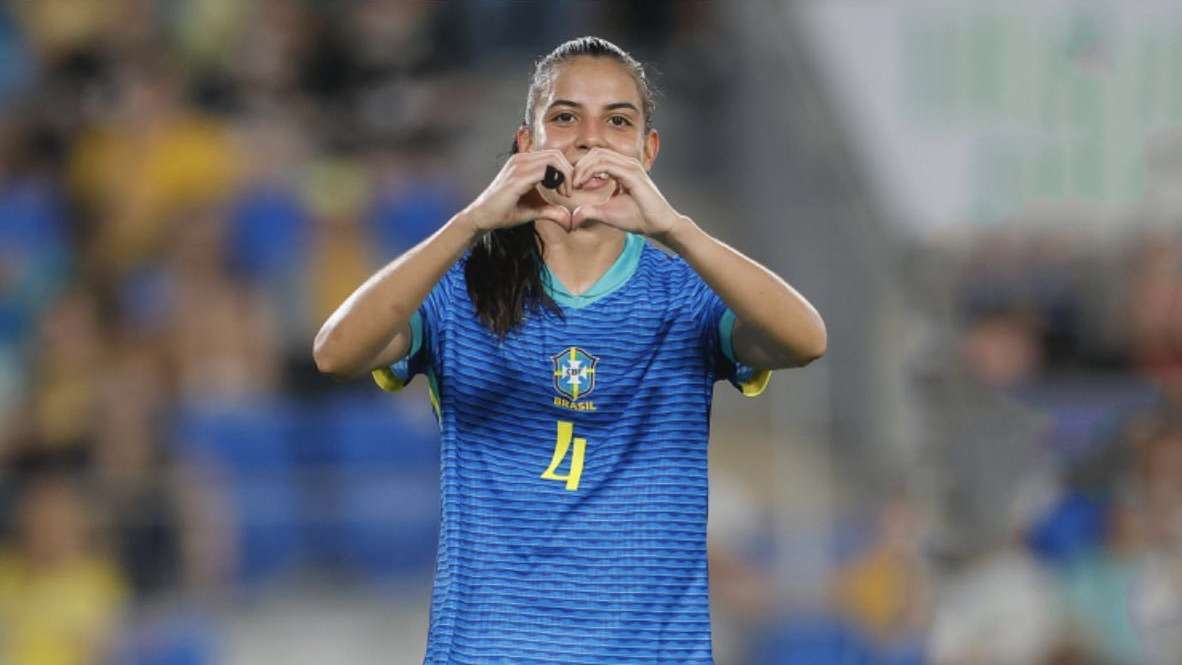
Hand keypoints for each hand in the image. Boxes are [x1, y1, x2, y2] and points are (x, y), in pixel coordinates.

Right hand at [460, 149, 575, 233]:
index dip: (566, 171)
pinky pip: (546, 170)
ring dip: (566, 176)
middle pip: (556, 154)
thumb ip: (550, 209)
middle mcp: (520, 159)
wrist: (482, 217)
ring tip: (565, 194)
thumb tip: (567, 216)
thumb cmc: (504, 212)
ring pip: (553, 159)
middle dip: (569, 172)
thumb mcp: (533, 209)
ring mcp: (518, 165)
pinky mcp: (517, 177)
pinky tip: (559, 195)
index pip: (553, 156)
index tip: (567, 191)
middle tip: (569, 192)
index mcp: (523, 161)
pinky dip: (559, 180)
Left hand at [568, 148, 683, 239]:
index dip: (581, 168)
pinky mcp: (632, 173)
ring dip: (582, 168)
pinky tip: (581, 184)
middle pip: (596, 153)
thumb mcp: (607, 213)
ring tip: (574, 184)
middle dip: (579, 165)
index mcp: (623, 168)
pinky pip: (606, 164)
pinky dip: (590, 172)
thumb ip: (590, 211)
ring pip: (599, 156)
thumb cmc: (638, 218)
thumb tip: (573, 216)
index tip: (571, 185)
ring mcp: (631, 166)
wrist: (659, 225)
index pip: (597, 158)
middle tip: (569, 183)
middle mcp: (627, 163)